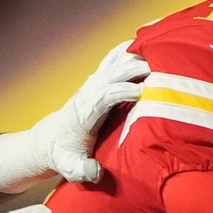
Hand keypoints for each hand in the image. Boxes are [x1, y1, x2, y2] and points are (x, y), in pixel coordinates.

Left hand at [0, 40, 148, 191]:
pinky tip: (147, 40)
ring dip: (136, 55)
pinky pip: (114, 57)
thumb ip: (81, 170)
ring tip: (161, 50)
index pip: (104, 96)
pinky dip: (130, 47)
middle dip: (135, 69)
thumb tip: (94, 172)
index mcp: (85, 112)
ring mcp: (92, 82)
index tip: (143, 92)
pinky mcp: (97, 78)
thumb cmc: (65, 155)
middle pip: (113, 74)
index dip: (123, 91)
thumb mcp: (70, 168)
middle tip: (162, 69)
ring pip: (115, 62)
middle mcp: (89, 92)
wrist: (50, 140)